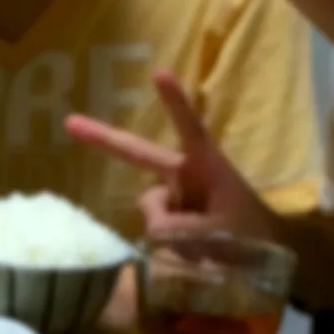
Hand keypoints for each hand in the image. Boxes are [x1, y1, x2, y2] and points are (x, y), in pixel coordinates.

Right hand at [65, 70, 276, 238]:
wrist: (264, 260)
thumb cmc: (251, 237)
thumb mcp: (220, 233)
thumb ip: (183, 229)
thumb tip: (150, 230)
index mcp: (204, 166)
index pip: (188, 128)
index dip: (174, 102)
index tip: (159, 73)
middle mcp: (182, 177)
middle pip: (138, 155)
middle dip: (103, 138)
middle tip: (69, 123)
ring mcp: (173, 198)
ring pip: (149, 212)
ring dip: (168, 234)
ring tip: (201, 251)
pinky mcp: (169, 221)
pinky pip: (154, 232)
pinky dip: (168, 246)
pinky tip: (191, 256)